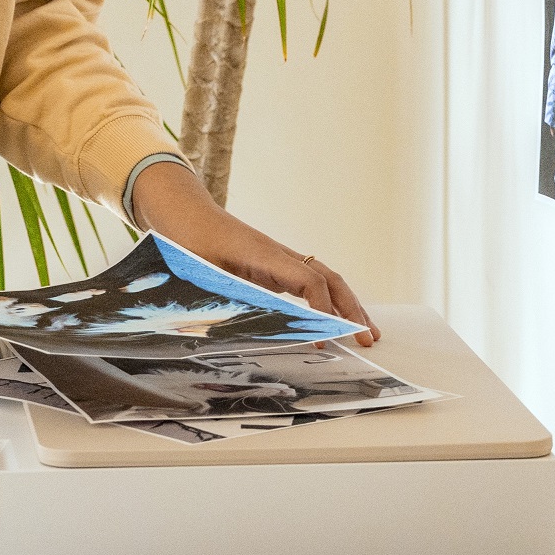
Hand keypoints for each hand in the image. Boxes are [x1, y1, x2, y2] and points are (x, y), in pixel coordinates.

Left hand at [129, 162, 378, 342]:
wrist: (186, 214)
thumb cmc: (189, 241)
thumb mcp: (199, 274)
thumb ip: (216, 302)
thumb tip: (230, 337)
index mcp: (265, 256)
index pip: (309, 282)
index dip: (321, 311)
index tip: (324, 341)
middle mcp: (280, 256)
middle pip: (330, 279)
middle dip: (351, 310)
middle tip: (368, 339)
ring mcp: (280, 261)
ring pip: (325, 280)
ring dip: (347, 305)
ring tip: (366, 332)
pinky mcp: (274, 268)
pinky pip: (310, 283)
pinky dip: (328, 301)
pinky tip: (334, 320)